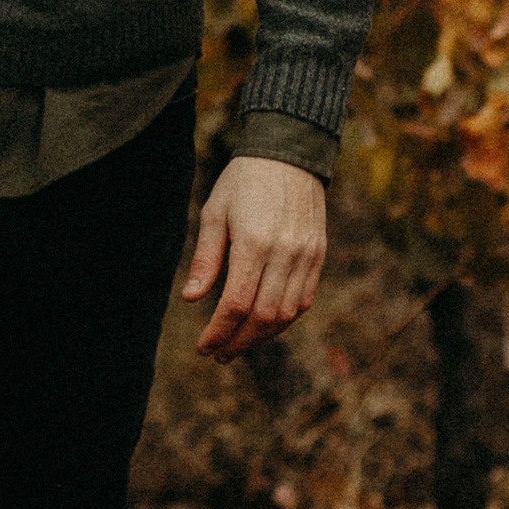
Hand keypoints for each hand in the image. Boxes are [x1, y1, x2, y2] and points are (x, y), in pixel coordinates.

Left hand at [184, 156, 327, 359]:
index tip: (203, 346)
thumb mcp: (214, 213)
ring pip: (286, 314)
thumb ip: (206, 259)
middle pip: (263, 317)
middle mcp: (286, 253)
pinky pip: (303, 300)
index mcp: (255, 242)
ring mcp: (307, 256)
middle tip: (218, 354)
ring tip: (237, 344)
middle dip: (238, 342)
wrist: (290, 153)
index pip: (237, 304)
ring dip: (260, 337)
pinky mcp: (318, 256)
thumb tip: (189, 299)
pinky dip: (283, 319)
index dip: (219, 331)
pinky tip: (263, 325)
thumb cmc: (243, 182)